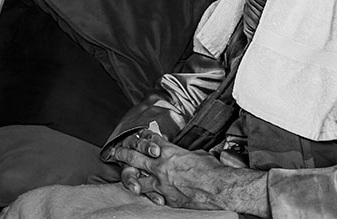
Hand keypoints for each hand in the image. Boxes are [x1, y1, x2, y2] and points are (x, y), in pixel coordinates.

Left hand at [109, 129, 267, 214]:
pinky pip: (152, 196)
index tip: (138, 136)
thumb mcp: (197, 154)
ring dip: (130, 176)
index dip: (142, 137)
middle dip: (124, 153)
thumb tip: (184, 154)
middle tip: (117, 152)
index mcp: (169, 152)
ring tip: (125, 175)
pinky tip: (145, 193)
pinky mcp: (168, 199)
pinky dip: (149, 194)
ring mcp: (162, 184)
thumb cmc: (212, 170)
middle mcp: (161, 167)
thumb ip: (185, 153)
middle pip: (135, 158)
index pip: (149, 141)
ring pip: (138, 180)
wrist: (220, 189)